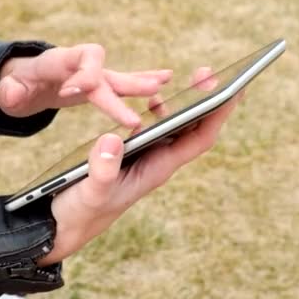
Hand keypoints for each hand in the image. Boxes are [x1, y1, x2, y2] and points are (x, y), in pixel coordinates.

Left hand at [0, 44, 171, 127]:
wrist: (25, 80)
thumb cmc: (17, 86)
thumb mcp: (6, 92)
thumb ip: (8, 91)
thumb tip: (14, 93)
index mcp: (58, 62)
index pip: (79, 61)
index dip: (81, 76)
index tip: (74, 93)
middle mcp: (80, 65)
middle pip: (104, 74)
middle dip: (120, 93)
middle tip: (132, 121)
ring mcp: (92, 74)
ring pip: (119, 78)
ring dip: (141, 83)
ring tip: (163, 86)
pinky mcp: (100, 84)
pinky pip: (123, 82)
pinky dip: (143, 80)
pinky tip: (164, 80)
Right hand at [38, 67, 243, 265]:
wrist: (66, 226)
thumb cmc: (79, 213)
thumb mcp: (90, 192)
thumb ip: (103, 170)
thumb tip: (114, 139)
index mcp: (156, 170)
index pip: (197, 139)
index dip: (217, 115)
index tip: (233, 90)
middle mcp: (156, 162)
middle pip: (192, 129)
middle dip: (205, 101)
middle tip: (208, 72)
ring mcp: (145, 158)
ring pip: (174, 128)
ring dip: (184, 104)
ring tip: (191, 79)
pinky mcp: (130, 155)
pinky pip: (153, 130)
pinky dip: (157, 112)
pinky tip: (153, 99)